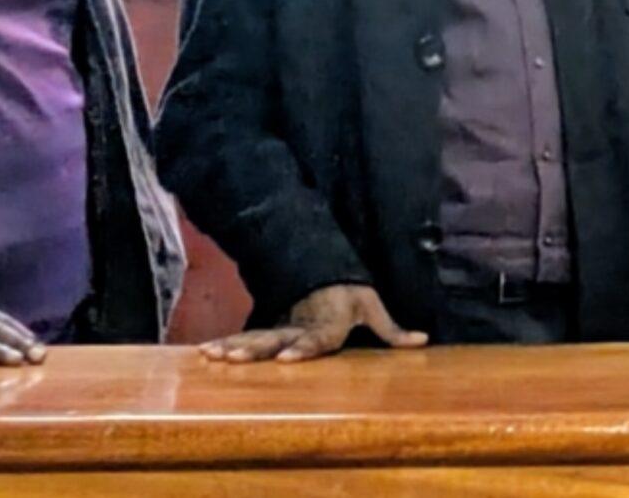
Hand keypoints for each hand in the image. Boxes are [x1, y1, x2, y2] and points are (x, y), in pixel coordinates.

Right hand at [198, 284, 426, 362]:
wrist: (325, 271)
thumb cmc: (352, 295)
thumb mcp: (374, 308)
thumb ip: (393, 330)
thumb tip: (423, 340)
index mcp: (325, 325)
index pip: (313, 339)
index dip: (301, 348)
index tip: (287, 357)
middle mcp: (298, 327)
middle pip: (275, 339)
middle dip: (254, 349)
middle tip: (234, 358)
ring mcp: (280, 326)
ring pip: (254, 338)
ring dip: (233, 346)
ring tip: (213, 355)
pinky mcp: (267, 327)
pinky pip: (244, 336)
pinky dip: (225, 343)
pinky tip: (205, 353)